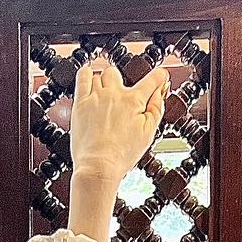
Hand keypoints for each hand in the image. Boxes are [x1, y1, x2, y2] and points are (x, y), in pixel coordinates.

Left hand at [69, 54, 169, 181]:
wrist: (98, 167)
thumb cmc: (121, 155)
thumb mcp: (148, 134)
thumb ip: (156, 109)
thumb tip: (159, 92)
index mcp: (134, 101)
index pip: (152, 80)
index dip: (159, 77)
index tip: (160, 77)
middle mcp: (115, 94)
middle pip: (119, 74)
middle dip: (120, 84)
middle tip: (119, 100)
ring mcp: (97, 97)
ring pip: (101, 75)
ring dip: (103, 83)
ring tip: (102, 99)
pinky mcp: (81, 103)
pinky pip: (83, 75)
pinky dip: (86, 75)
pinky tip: (89, 82)